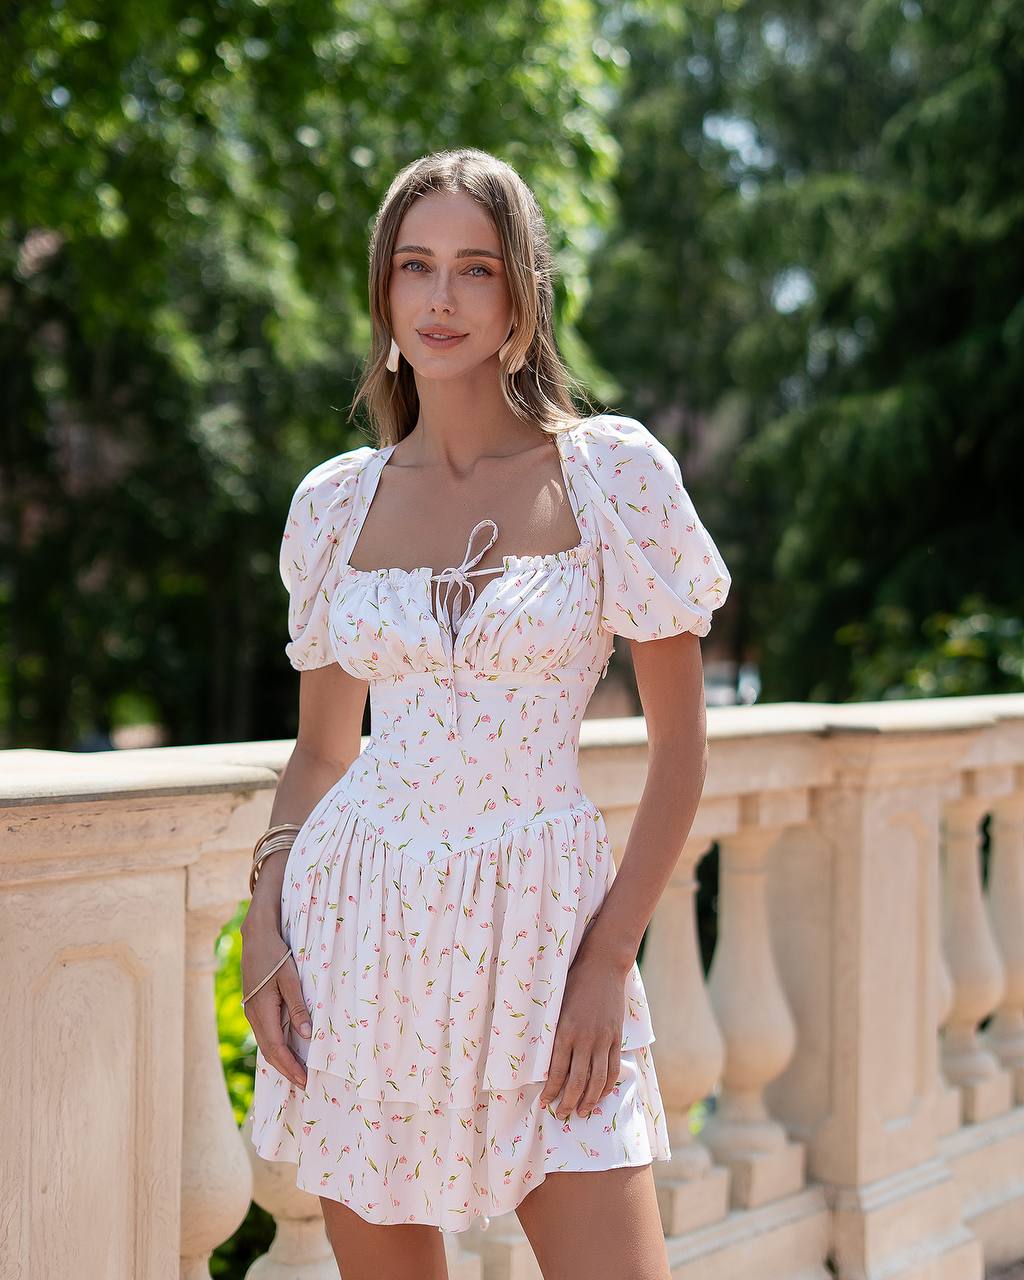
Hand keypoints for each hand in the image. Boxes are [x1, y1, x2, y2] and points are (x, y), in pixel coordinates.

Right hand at [241, 918, 310, 1090]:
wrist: (256, 937)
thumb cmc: (275, 954)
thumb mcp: (290, 978)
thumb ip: (298, 1007)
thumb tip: (306, 1036)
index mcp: (262, 1011)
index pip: (277, 1048)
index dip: (291, 1066)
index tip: (305, 1080)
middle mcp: (253, 1016)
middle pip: (269, 1052)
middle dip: (286, 1070)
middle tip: (305, 1084)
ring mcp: (252, 1012)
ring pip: (266, 1045)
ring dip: (281, 1061)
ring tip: (298, 1073)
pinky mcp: (255, 1007)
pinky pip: (265, 1035)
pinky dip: (276, 1048)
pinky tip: (287, 1052)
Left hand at [538, 947, 627, 1120]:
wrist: (603, 966)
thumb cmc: (573, 983)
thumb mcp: (557, 1007)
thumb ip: (554, 1033)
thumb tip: (544, 1060)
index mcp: (565, 1031)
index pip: (557, 1071)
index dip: (551, 1090)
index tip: (545, 1102)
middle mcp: (585, 1039)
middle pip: (577, 1081)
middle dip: (568, 1101)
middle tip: (562, 1114)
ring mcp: (603, 1039)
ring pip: (598, 1079)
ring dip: (589, 1099)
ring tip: (581, 1111)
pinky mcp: (616, 1037)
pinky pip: (612, 1068)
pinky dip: (607, 1086)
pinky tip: (601, 1094)